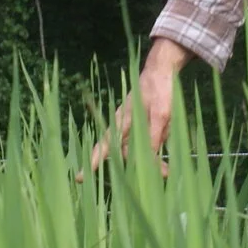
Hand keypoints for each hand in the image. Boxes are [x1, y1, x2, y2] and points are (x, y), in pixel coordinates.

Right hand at [91, 38, 189, 171]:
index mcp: (122, 121)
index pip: (105, 144)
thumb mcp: (160, 112)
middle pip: (125, 153)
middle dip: (138, 168)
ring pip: (139, 151)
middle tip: (160, 175)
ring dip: (152, 161)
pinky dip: (156, 152)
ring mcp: (135, 127)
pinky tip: (168, 157)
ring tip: (167, 170)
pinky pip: (149, 144)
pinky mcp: (146, 127)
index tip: (80, 177)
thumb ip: (154, 135)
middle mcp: (125, 126)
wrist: (164, 70)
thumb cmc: (158, 88)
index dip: (94, 160)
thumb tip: (149, 157)